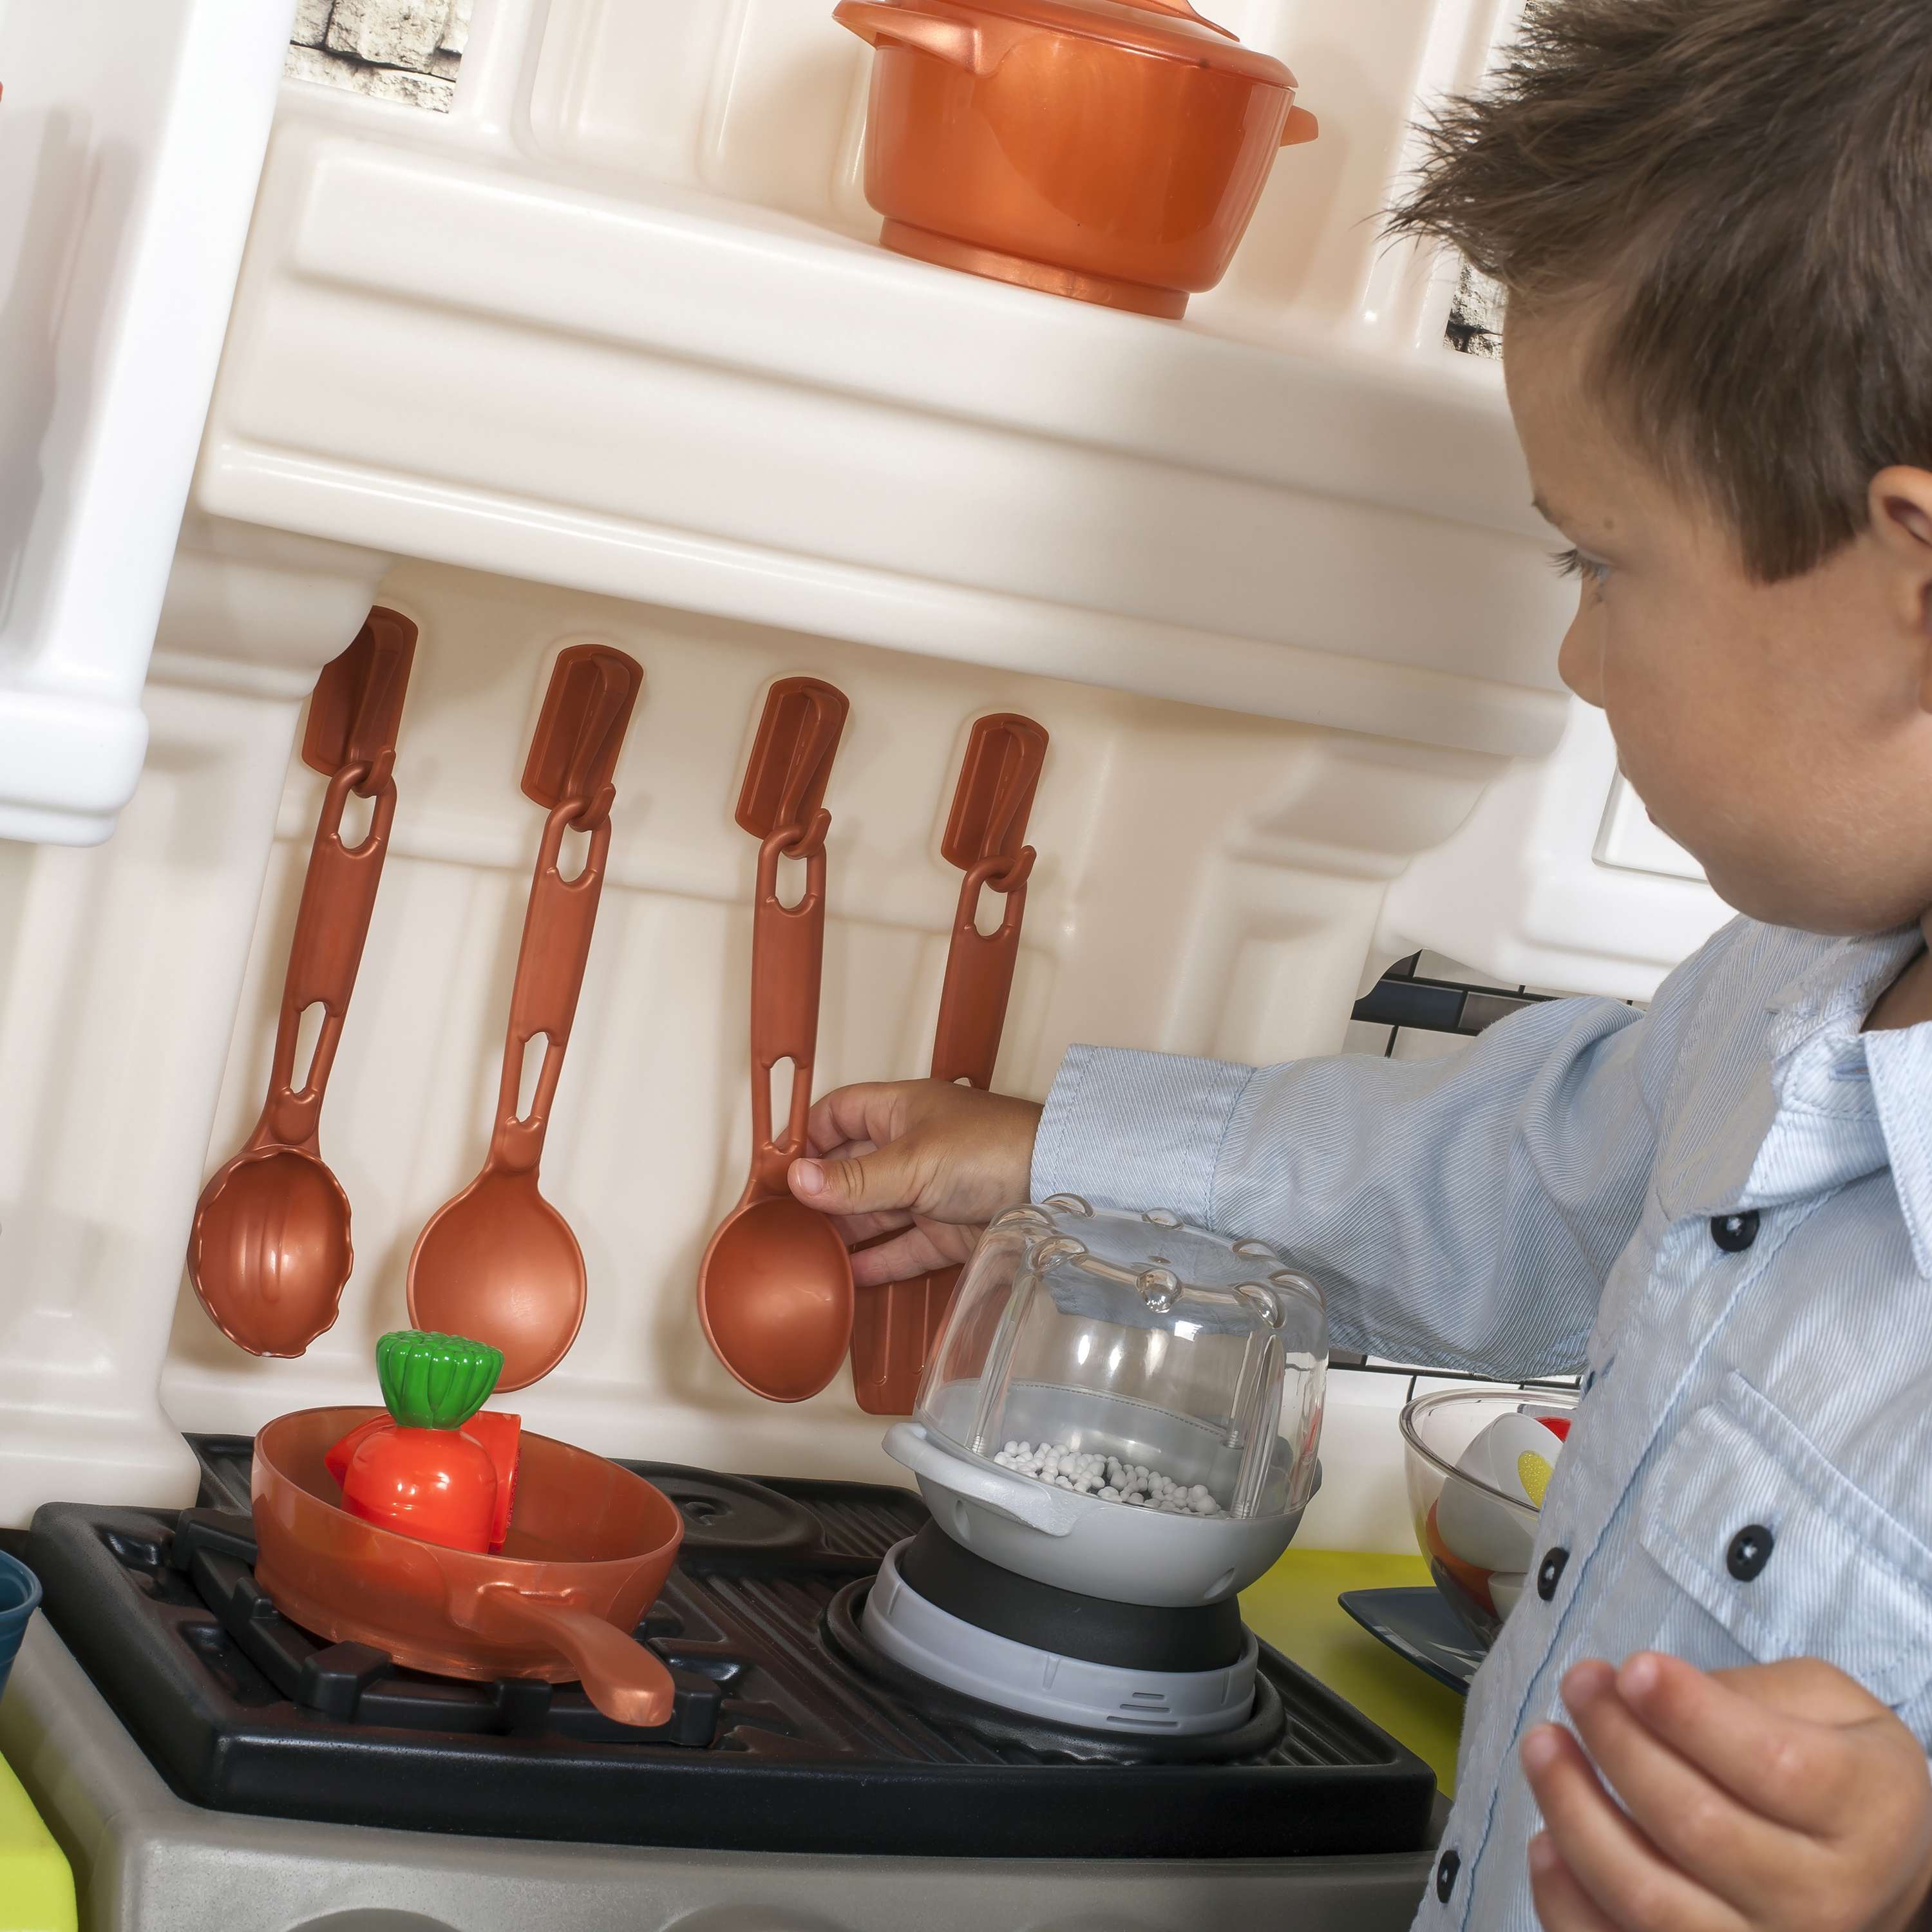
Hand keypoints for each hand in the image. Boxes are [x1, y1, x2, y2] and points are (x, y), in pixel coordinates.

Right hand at [786, 1079, 1041, 1284]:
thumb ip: (855, 1179)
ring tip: (804, 1254)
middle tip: (781, 1221)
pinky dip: (876, 1262)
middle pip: (851, 1169)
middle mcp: (913, 1147)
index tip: (776, 1168)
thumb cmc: (997, 1148)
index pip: (839, 1114)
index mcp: (901, 1111)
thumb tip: (799, 1179)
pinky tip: (849, 1277)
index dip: (806, 1136)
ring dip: (843, 1233)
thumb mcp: (914, 1162)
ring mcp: (931, 1190)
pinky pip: (903, 1247)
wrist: (1059, 1186)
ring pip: (874, 1212)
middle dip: (819, 1194)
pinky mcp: (949, 1229)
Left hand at [1521, 1651, 1931, 1931]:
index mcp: (1864, 1812)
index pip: (1773, 1767)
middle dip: (1617, 1744)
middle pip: (1696, 1826)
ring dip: (1575, 1816)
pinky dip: (1566, 1901)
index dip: (1687, 1713)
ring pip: (1650, 1901)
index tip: (1632, 1669)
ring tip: (1544, 1748)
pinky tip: (1545, 1841)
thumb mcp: (1829, 1705)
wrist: (1873, 1871)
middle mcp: (1826, 1900)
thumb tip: (1649, 1687)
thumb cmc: (1834, 1771)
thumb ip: (1753, 1689)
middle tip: (1580, 1685)